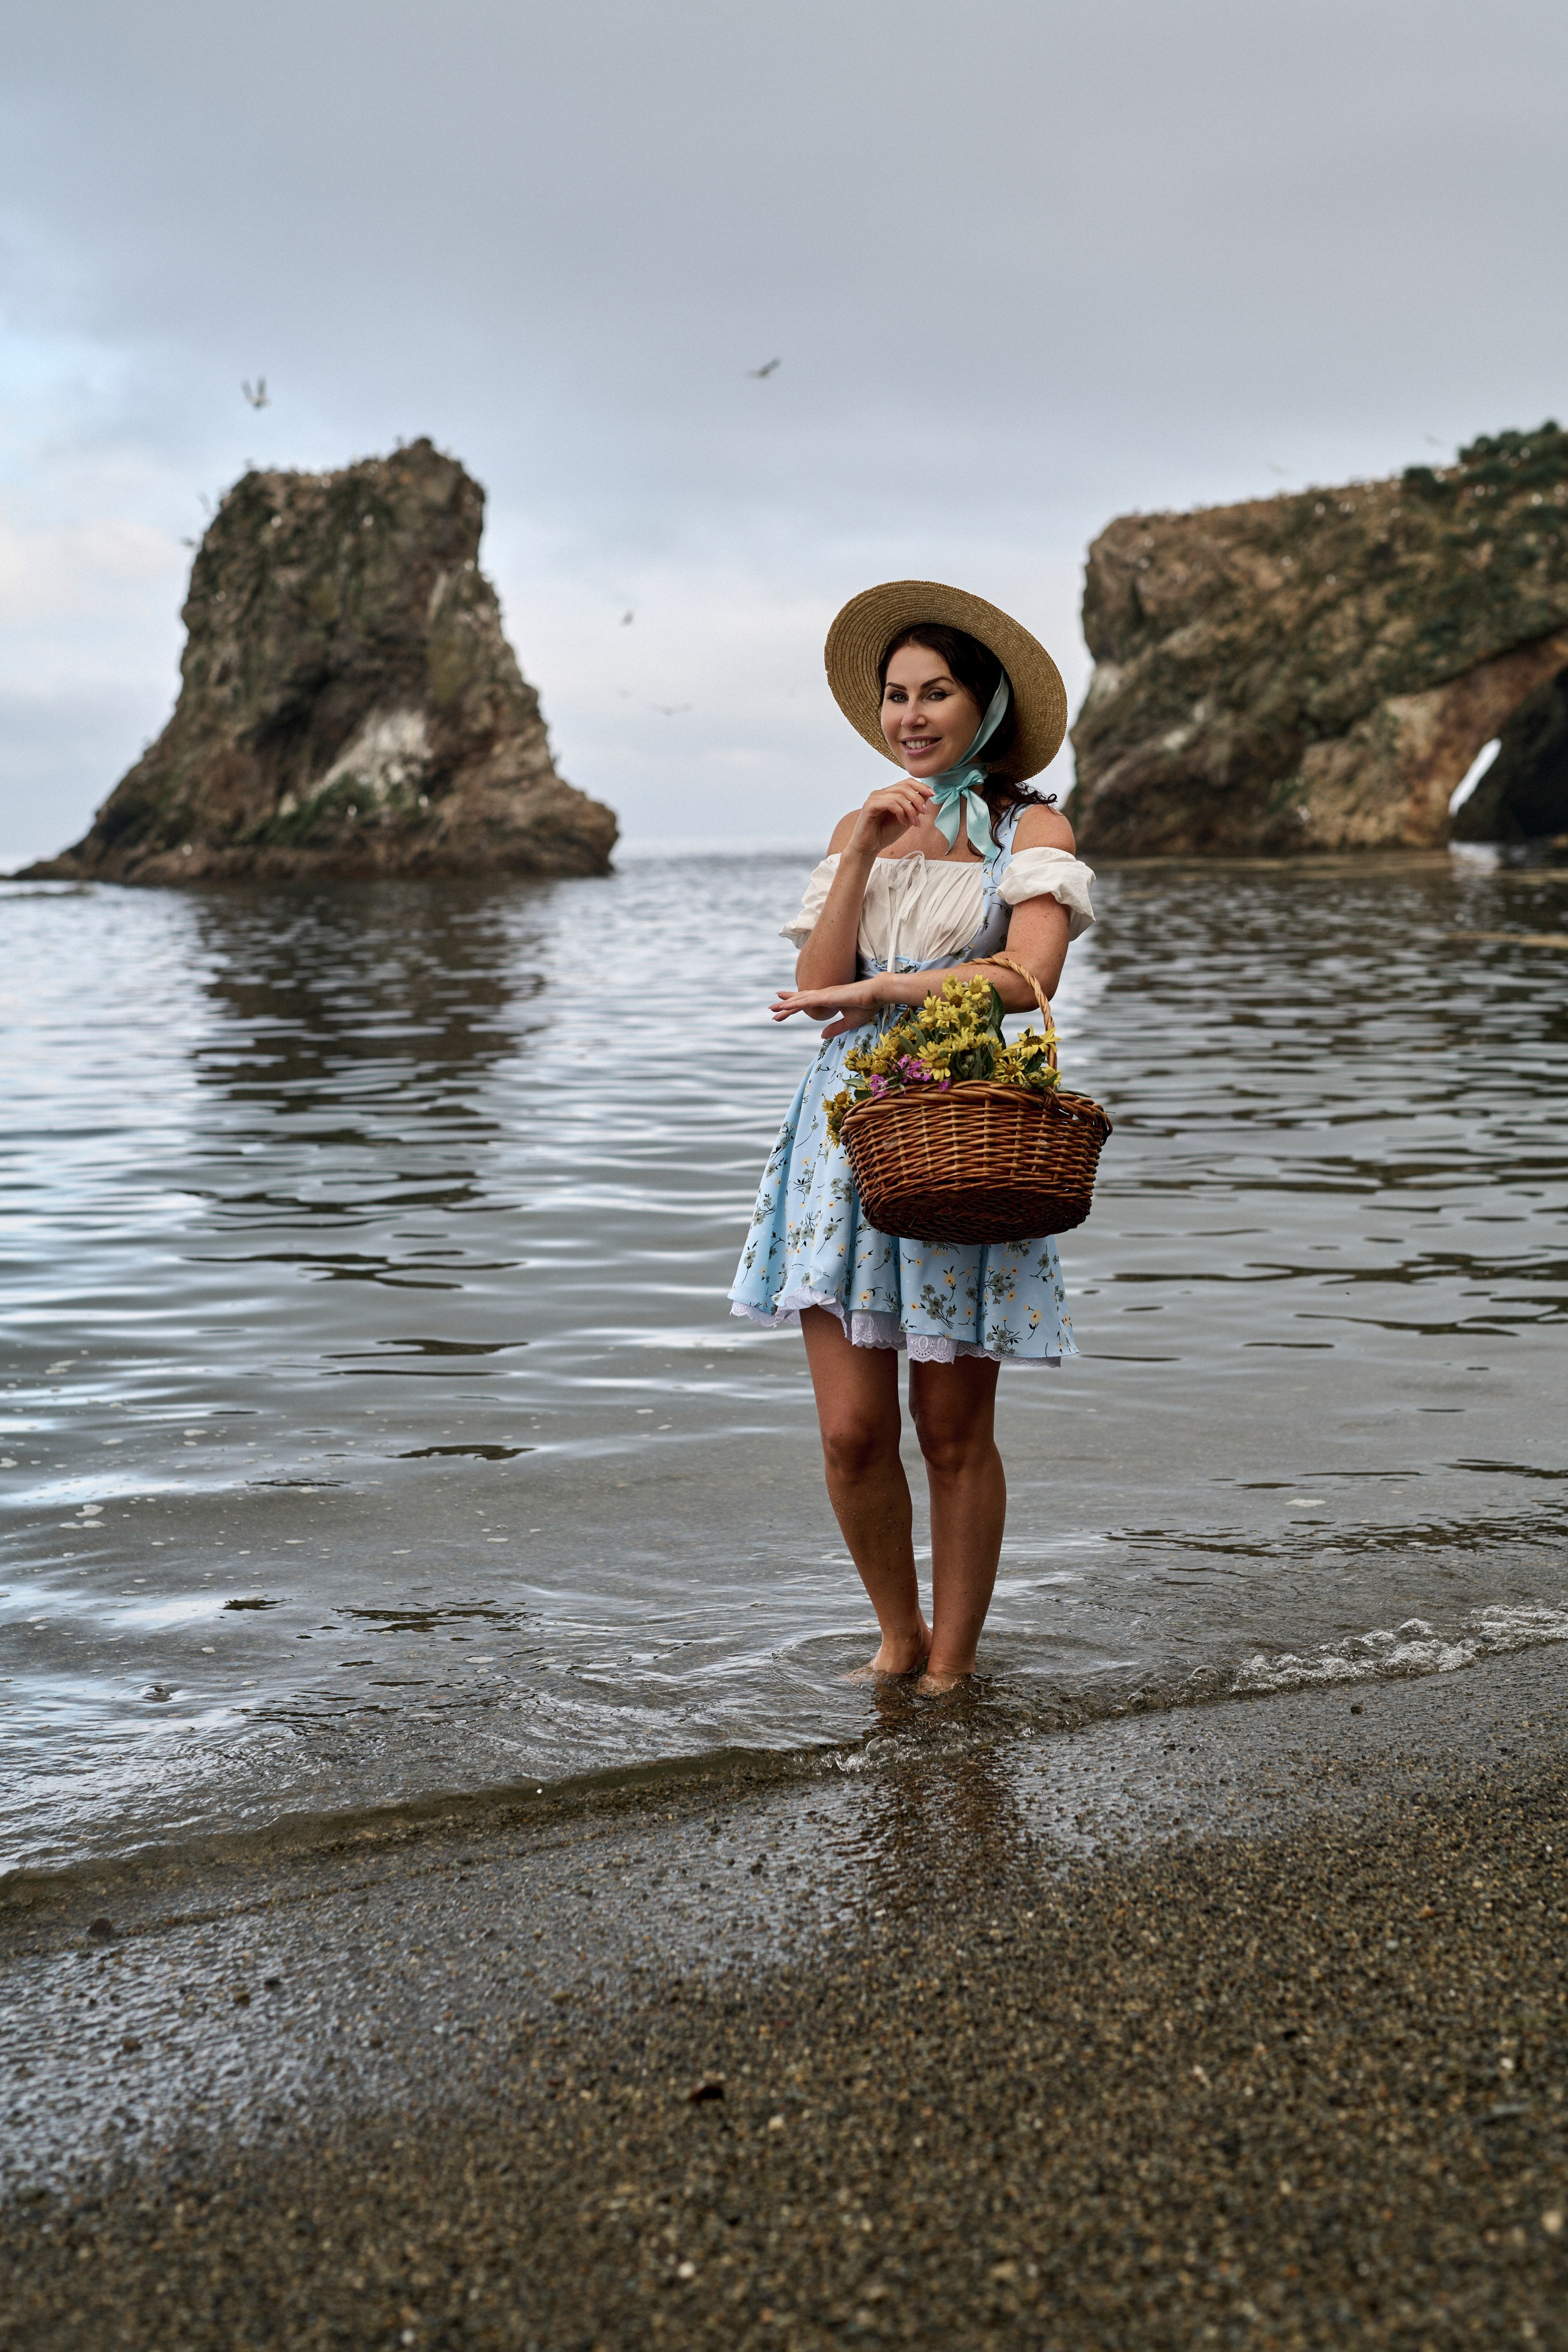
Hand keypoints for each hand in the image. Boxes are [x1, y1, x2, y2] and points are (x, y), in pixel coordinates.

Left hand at [770, 977, 884, 1037]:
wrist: (876, 995)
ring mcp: (824, 995)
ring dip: (786, 1005)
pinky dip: (795, 1003)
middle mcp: (823, 995)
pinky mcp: (827, 996)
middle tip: (771, 1008)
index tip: (782, 1008)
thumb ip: (834, 1029)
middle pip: (800, 1000)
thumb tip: (821, 1036)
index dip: (794, 1005)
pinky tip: (785, 1006)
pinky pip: (807, 1000)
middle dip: (785, 1004)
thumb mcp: (848, 1022)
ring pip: (800, 1000)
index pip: (807, 1003)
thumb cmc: (866, 1006)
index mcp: (828, 1000)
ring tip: (772, 1008)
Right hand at [848, 777, 932, 856]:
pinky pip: (891, 803)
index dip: (921, 786)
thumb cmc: (885, 834)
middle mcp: (881, 793)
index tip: (933, 794)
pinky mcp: (870, 805)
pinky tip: (903, 823)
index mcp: (888, 794)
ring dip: (911, 810)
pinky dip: (901, 813)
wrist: (869, 848)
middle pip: (904, 786)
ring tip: (914, 823)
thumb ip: (914, 806)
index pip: (906, 782)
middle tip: (925, 812)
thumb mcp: (906, 818)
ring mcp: (874, 798)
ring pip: (899, 795)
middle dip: (918, 799)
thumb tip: (927, 793)